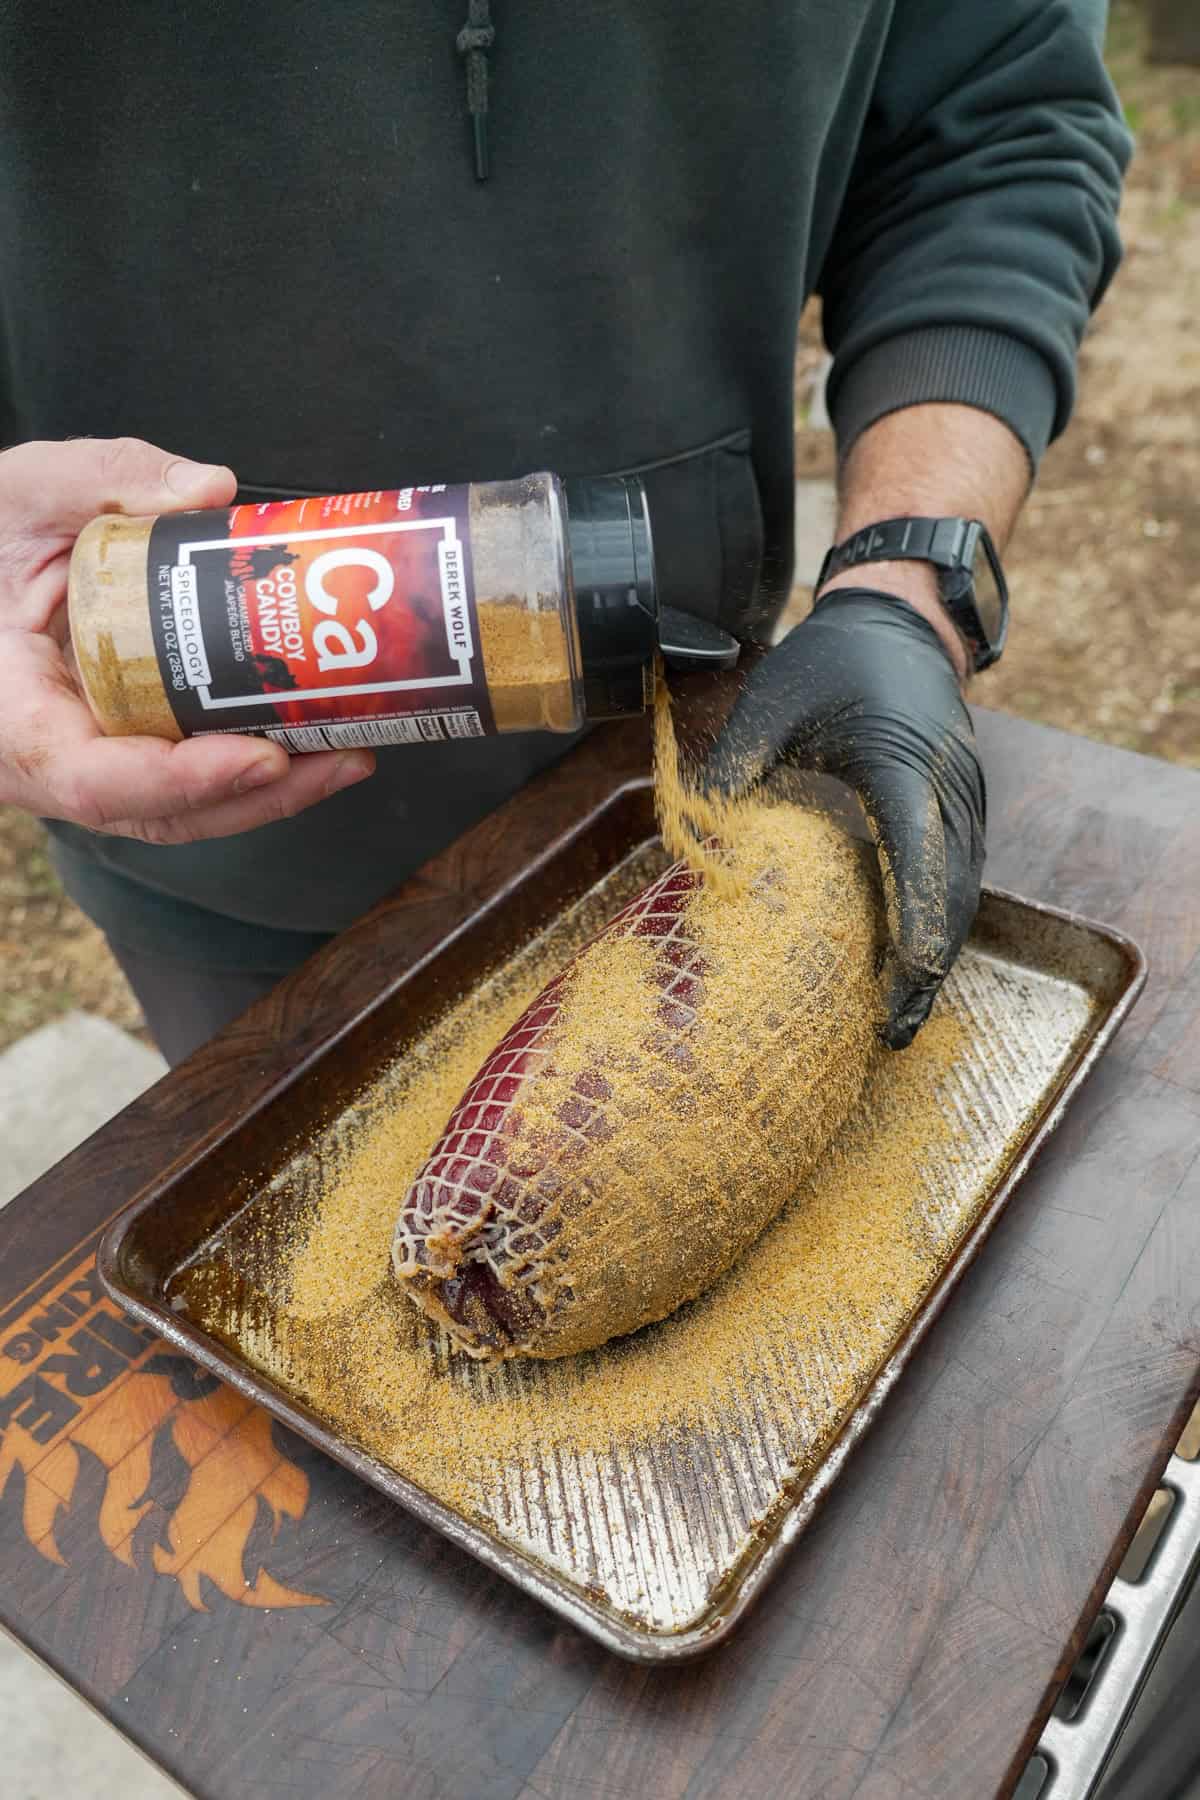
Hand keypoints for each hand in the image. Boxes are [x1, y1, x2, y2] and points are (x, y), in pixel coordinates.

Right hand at [0, 437, 373, 842]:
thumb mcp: (22, 493)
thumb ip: (105, 478)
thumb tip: (209, 489)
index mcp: (16, 721)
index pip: (99, 781)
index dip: (185, 780)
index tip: (262, 758)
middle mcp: (55, 762)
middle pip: (167, 812)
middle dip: (264, 796)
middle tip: (345, 756)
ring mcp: (95, 762)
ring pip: (188, 807)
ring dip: (275, 792)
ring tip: (351, 752)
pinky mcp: (128, 746)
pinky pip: (192, 775)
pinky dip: (254, 766)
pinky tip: (315, 735)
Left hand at [704, 588, 984, 1048]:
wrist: (901, 619)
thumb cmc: (834, 660)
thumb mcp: (775, 699)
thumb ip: (737, 760)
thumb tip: (693, 821)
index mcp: (902, 765)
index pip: (918, 855)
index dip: (916, 920)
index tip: (906, 977)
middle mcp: (947, 790)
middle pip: (954, 894)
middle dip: (929, 967)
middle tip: (894, 1030)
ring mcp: (966, 800)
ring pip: (965, 893)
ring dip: (939, 955)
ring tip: (902, 1018)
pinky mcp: (964, 808)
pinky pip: (961, 877)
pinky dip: (942, 925)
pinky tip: (913, 967)